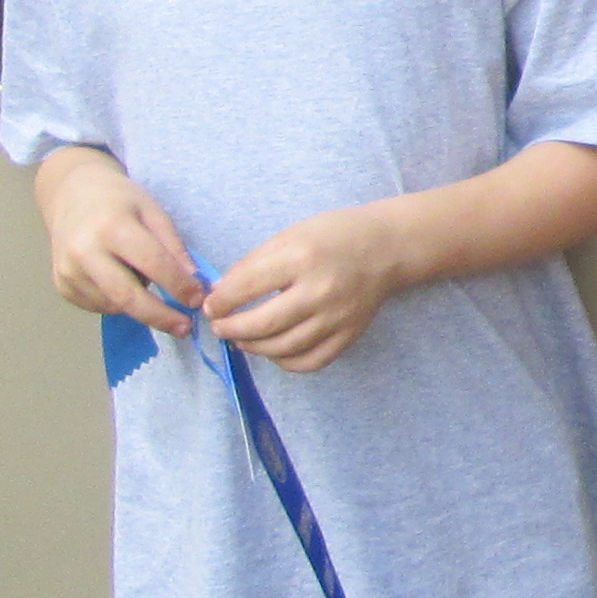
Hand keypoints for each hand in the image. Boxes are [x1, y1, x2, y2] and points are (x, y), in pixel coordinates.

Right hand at [38, 151, 204, 336]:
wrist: (71, 195)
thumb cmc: (119, 201)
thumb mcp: (152, 211)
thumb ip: (173, 247)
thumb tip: (194, 286)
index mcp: (111, 226)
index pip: (151, 262)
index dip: (178, 285)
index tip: (198, 301)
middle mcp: (84, 251)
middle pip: (127, 296)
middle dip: (160, 317)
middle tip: (185, 328)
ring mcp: (68, 272)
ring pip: (114, 305)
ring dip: (139, 304)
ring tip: (143, 278)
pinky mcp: (62, 286)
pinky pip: (99, 306)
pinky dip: (118, 303)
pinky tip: (120, 280)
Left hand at [203, 205, 413, 374]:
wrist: (386, 248)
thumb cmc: (333, 235)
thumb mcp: (290, 235)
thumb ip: (254, 264)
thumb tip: (220, 294)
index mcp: (301, 257)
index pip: (247, 286)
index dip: (220, 300)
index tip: (210, 305)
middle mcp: (319, 291)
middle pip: (263, 324)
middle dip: (231, 329)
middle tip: (219, 327)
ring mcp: (336, 318)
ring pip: (283, 348)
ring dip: (253, 347)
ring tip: (241, 338)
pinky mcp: (348, 335)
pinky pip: (309, 361)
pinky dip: (285, 362)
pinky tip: (273, 350)